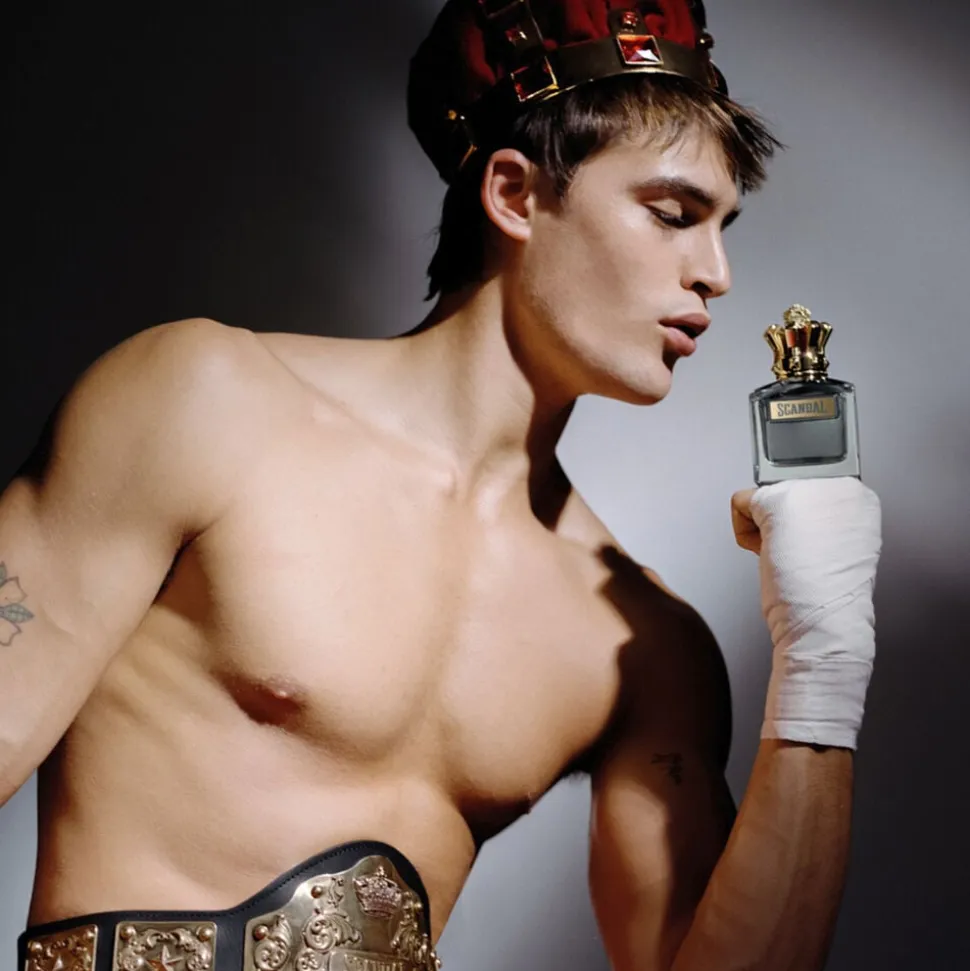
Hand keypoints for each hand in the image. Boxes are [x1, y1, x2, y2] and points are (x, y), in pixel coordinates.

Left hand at [730, 477, 882, 749]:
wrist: (825, 627)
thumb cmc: (826, 597)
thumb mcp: (834, 544)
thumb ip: (819, 518)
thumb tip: (792, 509)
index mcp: (859, 497)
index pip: (807, 489)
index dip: (800, 524)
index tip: (809, 545)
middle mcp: (842, 487)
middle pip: (782, 489)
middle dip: (780, 526)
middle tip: (799, 556)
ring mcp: (812, 490)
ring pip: (761, 495)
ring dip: (765, 531)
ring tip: (789, 558)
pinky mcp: (780, 501)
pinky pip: (739, 501)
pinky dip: (744, 533)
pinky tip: (768, 555)